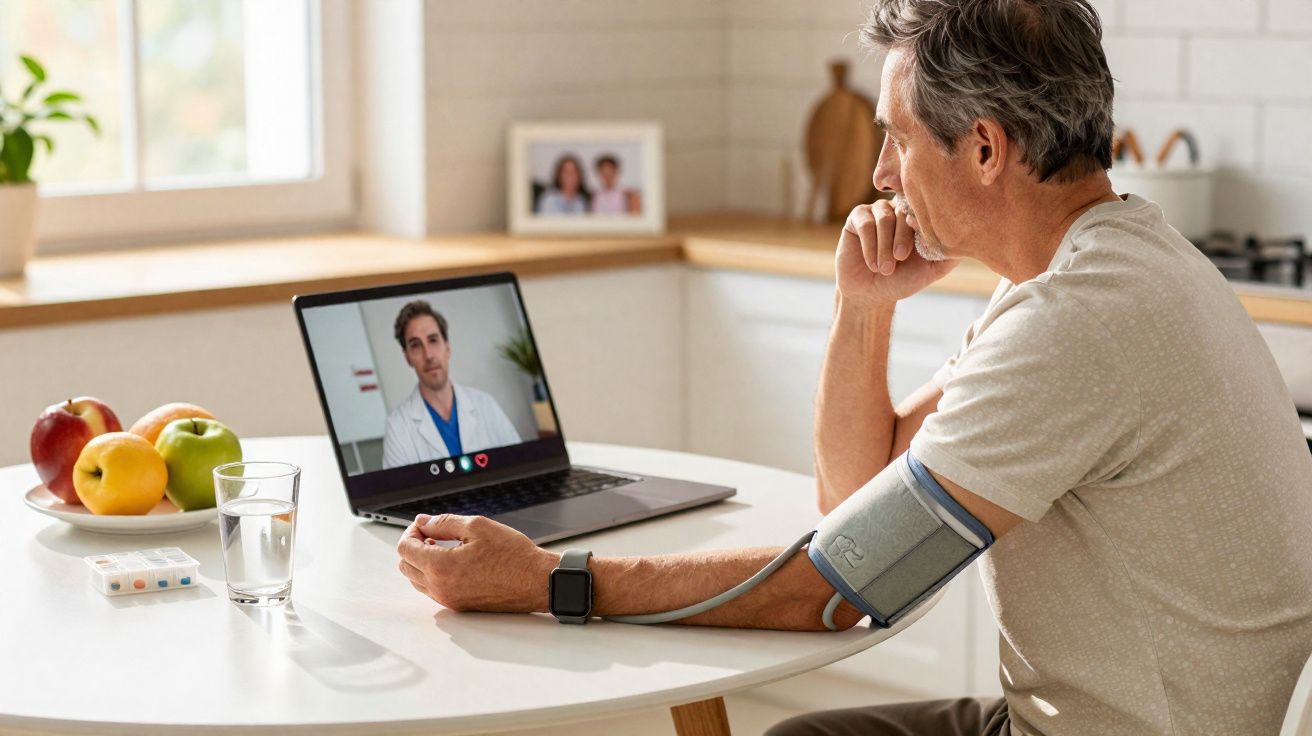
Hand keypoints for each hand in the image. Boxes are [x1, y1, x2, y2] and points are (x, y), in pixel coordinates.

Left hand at [396, 514, 558, 612]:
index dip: (411, 532)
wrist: (536, 582)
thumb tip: (422, 522)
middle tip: (431, 533)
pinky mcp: (459, 606)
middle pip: (406, 566)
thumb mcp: (477, 526)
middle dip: (413, 546)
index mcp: (441, 567)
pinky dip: (433, 574)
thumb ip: (444, 523)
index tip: (424, 525)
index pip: (405, 549)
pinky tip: (453, 561)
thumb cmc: (513, 555)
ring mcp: (449, 599)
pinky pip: (433, 590)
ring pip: (417, 580)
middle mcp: (440, 588)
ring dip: (422, 561)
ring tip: (442, 546)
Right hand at [836, 199, 957, 306]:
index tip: (919, 244)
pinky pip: (866, 223)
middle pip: (904, 210)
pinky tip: (873, 264)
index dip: (921, 221)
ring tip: (885, 268)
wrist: (871, 293)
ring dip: (885, 245)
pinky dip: (870, 245)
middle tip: (901, 258)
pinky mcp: (858, 217)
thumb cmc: (903, 280)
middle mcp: (899, 209)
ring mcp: (878, 211)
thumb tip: (970, 238)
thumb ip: (950, 254)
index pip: (925, 207)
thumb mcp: (932, 269)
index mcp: (919, 217)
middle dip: (902, 237)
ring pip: (884, 217)